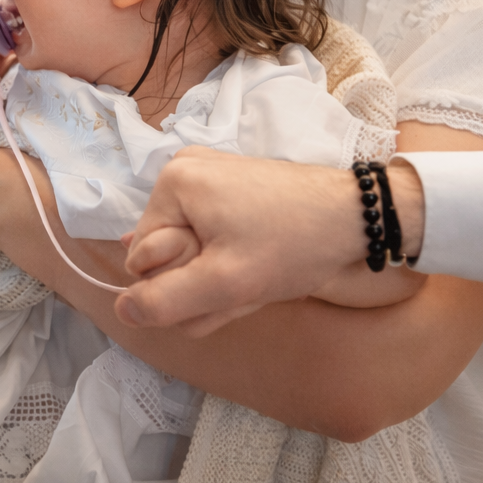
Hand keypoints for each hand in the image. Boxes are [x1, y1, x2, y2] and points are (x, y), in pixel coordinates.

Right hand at [114, 148, 378, 336]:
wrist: (360, 218)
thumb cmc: (293, 244)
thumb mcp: (225, 283)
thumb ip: (166, 301)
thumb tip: (122, 310)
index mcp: (172, 182)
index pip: (141, 258)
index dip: (180, 283)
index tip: (224, 279)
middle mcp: (184, 172)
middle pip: (167, 254)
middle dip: (203, 283)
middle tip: (246, 284)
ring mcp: (210, 179)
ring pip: (192, 253)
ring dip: (222, 279)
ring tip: (260, 277)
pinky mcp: (233, 190)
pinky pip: (212, 239)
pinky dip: (233, 262)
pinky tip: (261, 267)